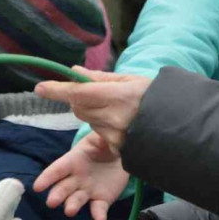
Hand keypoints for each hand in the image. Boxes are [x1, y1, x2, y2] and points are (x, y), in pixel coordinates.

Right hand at [33, 135, 128, 219]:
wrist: (121, 156)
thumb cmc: (105, 144)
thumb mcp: (101, 138)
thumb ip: (101, 139)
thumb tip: (103, 137)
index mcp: (73, 161)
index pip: (57, 169)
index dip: (47, 178)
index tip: (37, 187)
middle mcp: (76, 178)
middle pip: (63, 188)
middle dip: (57, 195)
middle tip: (52, 203)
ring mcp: (88, 190)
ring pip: (77, 200)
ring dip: (72, 206)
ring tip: (69, 211)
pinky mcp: (102, 200)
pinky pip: (98, 209)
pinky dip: (98, 215)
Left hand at [35, 67, 152, 155]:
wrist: (178, 122)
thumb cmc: (153, 96)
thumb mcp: (129, 79)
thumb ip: (99, 77)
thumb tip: (73, 71)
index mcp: (117, 95)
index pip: (79, 92)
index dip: (57, 90)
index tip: (40, 88)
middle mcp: (114, 117)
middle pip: (78, 108)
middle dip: (79, 100)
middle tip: (97, 95)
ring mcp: (116, 135)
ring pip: (87, 120)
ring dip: (93, 113)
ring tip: (116, 110)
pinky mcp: (118, 148)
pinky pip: (98, 134)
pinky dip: (103, 127)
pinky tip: (121, 123)